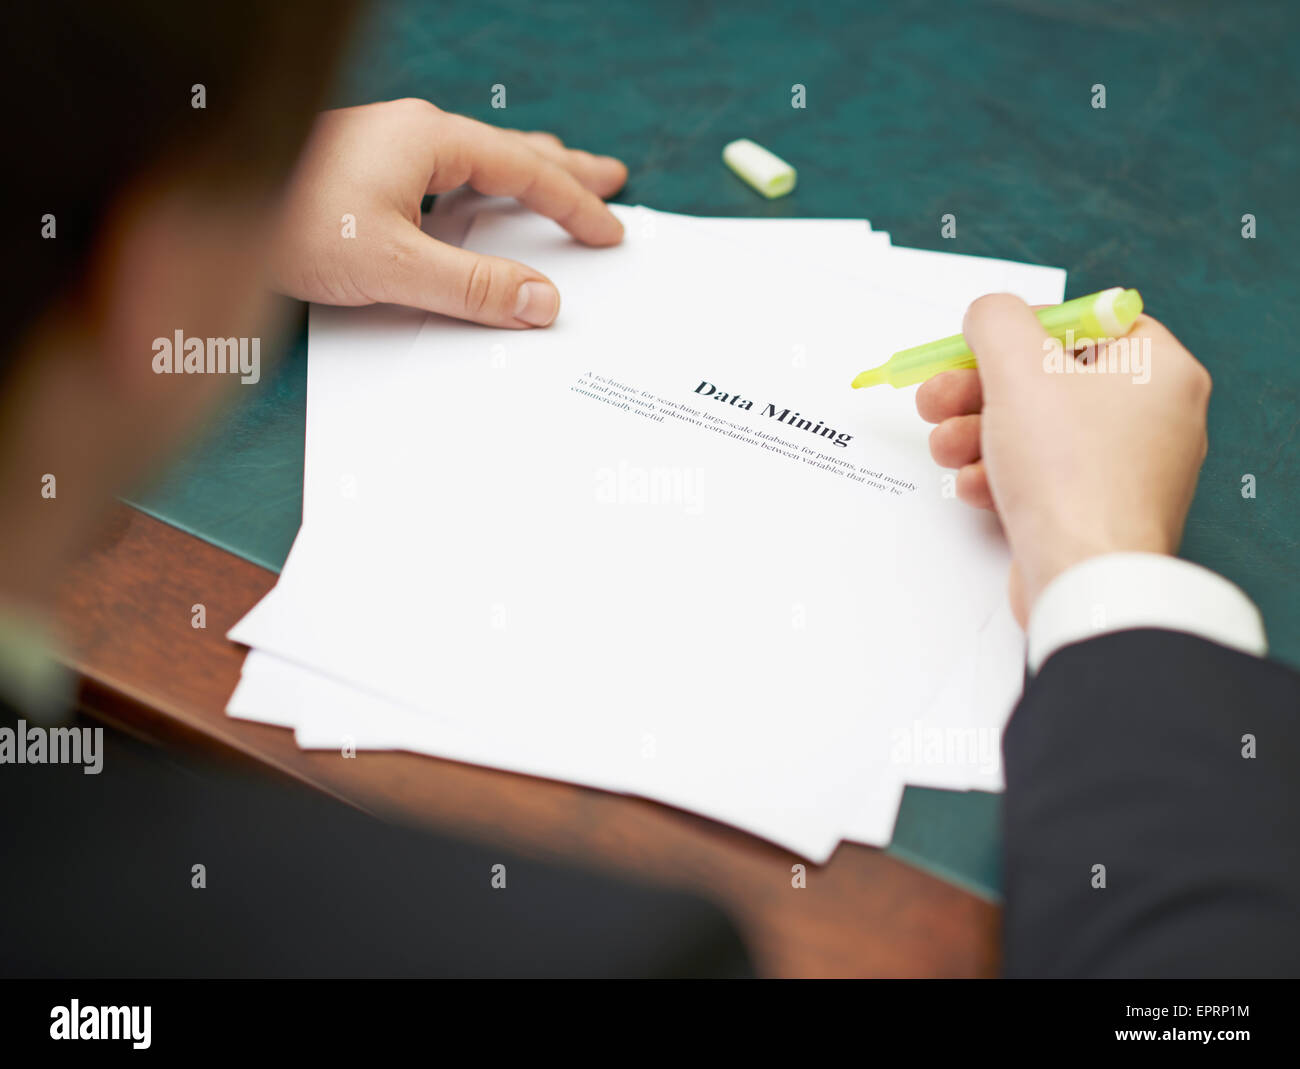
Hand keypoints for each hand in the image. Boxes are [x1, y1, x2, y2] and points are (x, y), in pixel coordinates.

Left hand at [268, 98, 627, 326]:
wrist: (204, 205)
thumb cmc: (289, 221)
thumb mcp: (393, 264)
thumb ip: (473, 286)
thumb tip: (541, 302)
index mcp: (429, 141)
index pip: (526, 170)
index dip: (573, 203)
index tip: (609, 229)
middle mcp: (412, 134)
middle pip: (511, 149)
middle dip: (564, 168)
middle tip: (609, 179)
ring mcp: (387, 147)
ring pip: (477, 157)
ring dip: (524, 172)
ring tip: (558, 179)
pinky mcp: (364, 170)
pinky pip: (445, 171)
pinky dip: (481, 184)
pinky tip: (476, 201)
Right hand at [917, 294, 1211, 625]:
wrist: (1085, 581)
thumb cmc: (1068, 472)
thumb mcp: (1017, 369)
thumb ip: (996, 321)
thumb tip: (989, 315)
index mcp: (1159, 370)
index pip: (1089, 325)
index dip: (1027, 329)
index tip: (980, 345)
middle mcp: (1154, 418)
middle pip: (1051, 381)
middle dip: (979, 391)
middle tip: (935, 397)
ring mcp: (1128, 472)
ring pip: (1038, 432)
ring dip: (978, 434)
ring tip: (945, 448)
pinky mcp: (1098, 514)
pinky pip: (1044, 478)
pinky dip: (1002, 476)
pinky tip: (976, 486)